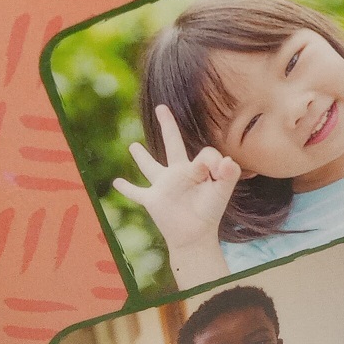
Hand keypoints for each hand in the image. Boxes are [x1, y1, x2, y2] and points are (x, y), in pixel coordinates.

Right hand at [112, 104, 241, 258]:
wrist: (196, 236)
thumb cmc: (211, 212)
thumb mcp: (222, 192)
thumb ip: (227, 175)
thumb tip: (227, 160)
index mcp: (197, 169)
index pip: (204, 153)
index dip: (212, 160)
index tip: (217, 171)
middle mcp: (179, 173)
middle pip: (173, 144)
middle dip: (168, 126)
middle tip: (161, 107)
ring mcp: (163, 186)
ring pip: (150, 166)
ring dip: (141, 156)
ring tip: (133, 145)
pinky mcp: (152, 199)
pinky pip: (136, 192)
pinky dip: (126, 188)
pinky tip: (116, 182)